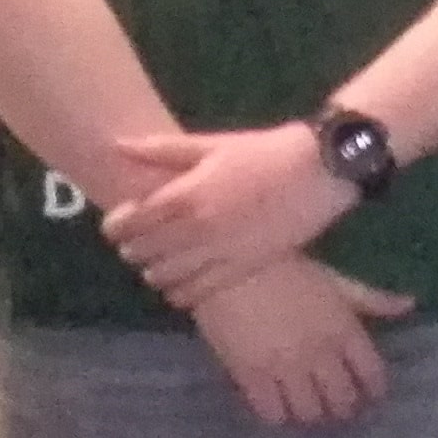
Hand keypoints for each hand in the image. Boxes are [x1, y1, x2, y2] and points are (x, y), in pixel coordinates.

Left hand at [106, 122, 359, 304]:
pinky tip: (180, 286)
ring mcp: (220, 252)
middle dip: (132, 248)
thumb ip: (162, 149)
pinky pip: (197, 293)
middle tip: (138, 242)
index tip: (117, 224)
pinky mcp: (243, 269)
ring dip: (154, 272)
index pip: (131, 222)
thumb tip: (117, 144)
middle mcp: (197, 228)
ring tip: (159, 264)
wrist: (322, 170)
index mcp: (187, 194)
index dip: (115, 226)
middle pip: (142, 251)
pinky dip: (180, 294)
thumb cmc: (266, 153)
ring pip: (164, 276)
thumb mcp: (214, 145)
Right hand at [185, 254, 410, 427]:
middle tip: (337, 408)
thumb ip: (373, 299)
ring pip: (309, 413)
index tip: (370, 397)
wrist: (228, 265)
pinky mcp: (251, 376)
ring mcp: (285, 368)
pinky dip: (278, 416)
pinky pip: (271, 413)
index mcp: (345, 330)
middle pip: (342, 400)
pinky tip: (277, 408)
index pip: (372, 375)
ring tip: (308, 410)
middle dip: (343, 408)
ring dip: (312, 415)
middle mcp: (320, 354)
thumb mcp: (337, 280)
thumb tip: (410, 304)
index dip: (374, 391)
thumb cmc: (287, 267)